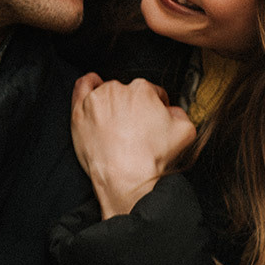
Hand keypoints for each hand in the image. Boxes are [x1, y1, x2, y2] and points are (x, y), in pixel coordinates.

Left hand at [70, 73, 196, 218]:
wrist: (126, 179)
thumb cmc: (151, 157)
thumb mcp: (185, 132)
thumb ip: (180, 114)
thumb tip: (172, 111)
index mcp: (143, 90)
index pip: (152, 93)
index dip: (155, 108)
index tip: (152, 121)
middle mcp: (117, 90)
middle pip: (129, 93)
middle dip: (134, 108)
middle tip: (135, 129)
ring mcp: (96, 101)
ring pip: (106, 92)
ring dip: (112, 102)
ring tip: (115, 121)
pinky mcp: (79, 113)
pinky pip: (82, 87)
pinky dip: (88, 85)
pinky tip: (93, 89)